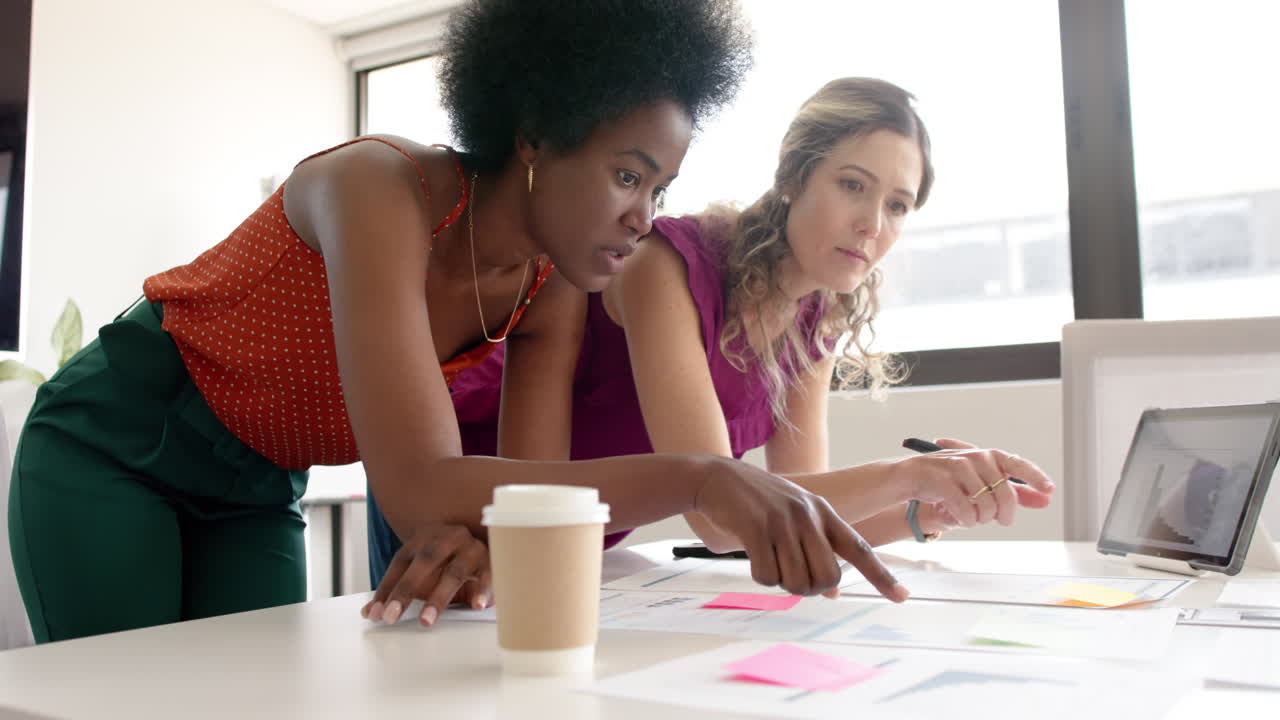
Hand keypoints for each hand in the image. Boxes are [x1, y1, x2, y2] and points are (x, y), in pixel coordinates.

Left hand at [361, 523, 491, 626]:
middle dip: (406, 590)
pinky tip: (476, 605)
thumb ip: (397, 590)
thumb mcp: (421, 574)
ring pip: (454, 572)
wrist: (484, 541)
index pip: (401, 563)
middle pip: (425, 561)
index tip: (376, 614)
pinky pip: (488, 575)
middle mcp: (447, 539)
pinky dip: (482, 591)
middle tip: (392, 617)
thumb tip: (369, 612)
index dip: (387, 589)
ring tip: (426, 619)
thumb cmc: (447, 563)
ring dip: (438, 597)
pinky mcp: (492, 560)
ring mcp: (470, 548)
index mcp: (424, 539)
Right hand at [694, 457, 908, 601]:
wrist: (717, 478)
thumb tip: (833, 593)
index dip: (881, 577)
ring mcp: (783, 521)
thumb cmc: (757, 503)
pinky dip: (760, 576)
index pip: (859, 549)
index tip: (902, 597)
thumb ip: (814, 549)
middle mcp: (809, 516)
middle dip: (810, 587)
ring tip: (768, 557)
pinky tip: (752, 555)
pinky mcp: (757, 528)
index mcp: (822, 512)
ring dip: (781, 581)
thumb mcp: (792, 518)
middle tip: (790, 574)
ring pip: (797, 581)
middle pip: (827, 578)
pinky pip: (768, 576)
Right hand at [897, 438, 1054, 528]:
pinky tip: (962, 518)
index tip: (1049, 490)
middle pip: (1005, 494)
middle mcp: (977, 458)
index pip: (1017, 464)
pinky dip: (967, 521)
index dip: (1035, 477)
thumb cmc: (951, 481)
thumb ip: (1013, 492)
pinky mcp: (944, 481)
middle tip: (1001, 521)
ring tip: (973, 517)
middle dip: (1005, 514)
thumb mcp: (983, 483)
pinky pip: (967, 511)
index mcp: (989, 456)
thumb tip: (1046, 500)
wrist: (911, 477)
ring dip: (981, 519)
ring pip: (986, 506)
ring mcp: (959, 467)